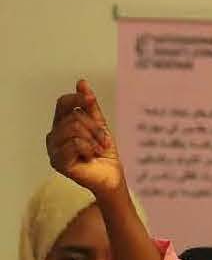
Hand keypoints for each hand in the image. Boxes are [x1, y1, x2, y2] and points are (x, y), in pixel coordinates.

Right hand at [46, 80, 124, 196]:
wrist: (112, 177)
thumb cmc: (104, 154)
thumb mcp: (99, 126)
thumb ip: (90, 106)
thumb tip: (81, 82)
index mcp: (60, 125)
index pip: (63, 103)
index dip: (78, 99)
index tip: (92, 100)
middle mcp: (53, 136)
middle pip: (74, 117)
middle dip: (95, 128)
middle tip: (103, 142)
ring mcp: (53, 149)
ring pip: (74, 128)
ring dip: (94, 139)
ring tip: (98, 149)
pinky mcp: (58, 162)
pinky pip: (75, 143)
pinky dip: (90, 148)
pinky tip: (92, 156)